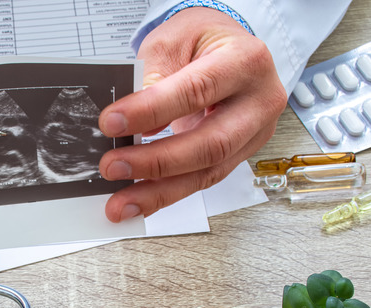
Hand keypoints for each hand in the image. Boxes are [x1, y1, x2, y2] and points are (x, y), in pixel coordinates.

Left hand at [97, 7, 286, 221]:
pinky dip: (166, 194)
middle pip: (210, 144)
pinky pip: (202, 180)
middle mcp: (259, 101)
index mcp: (245, 61)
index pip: (196, 91)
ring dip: (158, 191)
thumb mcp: (172, 41)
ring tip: (120, 202)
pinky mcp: (239, 155)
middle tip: (112, 166)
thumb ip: (151, 77)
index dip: (151, 111)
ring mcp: (254, 133)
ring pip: (207, 172)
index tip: (111, 123)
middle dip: (156, 162)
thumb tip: (126, 122)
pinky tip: (139, 202)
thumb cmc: (201, 41)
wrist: (227, 47)